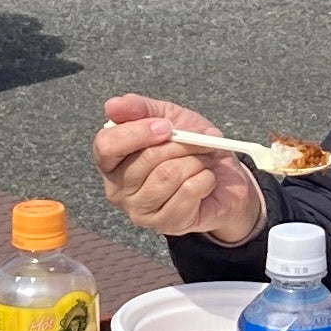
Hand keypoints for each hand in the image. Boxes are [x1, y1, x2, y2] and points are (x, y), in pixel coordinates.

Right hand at [94, 94, 268, 245]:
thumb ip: (139, 108)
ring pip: (168, 175)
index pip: (106, 146)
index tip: (166, 126)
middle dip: (180, 144)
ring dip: (195, 162)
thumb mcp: (167, 117)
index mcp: (111, 161)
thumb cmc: (189, 148)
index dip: (137, 133)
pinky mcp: (166, 224)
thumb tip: (113, 106)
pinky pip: (188, 191)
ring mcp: (140, 211)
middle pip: (145, 159)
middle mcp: (118, 189)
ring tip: (200, 162)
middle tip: (196, 143)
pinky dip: (205, 178)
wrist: (223, 178)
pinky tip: (205, 180)